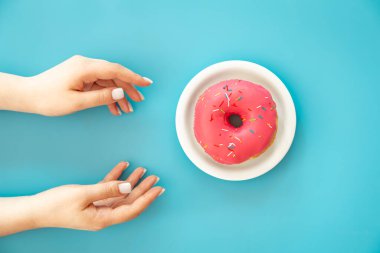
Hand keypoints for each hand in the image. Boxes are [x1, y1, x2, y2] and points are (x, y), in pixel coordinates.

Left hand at [0, 55, 151, 115]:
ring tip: (127, 109)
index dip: (133, 77)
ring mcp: (83, 69)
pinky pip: (99, 83)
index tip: (147, 83)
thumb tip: (121, 92)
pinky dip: (107, 94)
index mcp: (85, 68)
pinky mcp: (81, 75)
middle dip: (128, 88)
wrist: (29, 95)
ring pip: (108, 80)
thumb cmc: (49, 99)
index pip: (116, 70)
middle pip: (114, 75)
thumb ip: (101, 97)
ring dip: (118, 94)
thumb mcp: (76, 102)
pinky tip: (113, 107)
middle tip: (138, 101)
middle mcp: (85, 65)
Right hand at [0, 162, 163, 235]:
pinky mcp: (91, 200)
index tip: (158, 189)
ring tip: (143, 170)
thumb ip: (108, 189)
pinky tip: (123, 166)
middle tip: (155, 178)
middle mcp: (103, 215)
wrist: (36, 210)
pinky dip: (116, 178)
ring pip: (121, 194)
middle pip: (129, 201)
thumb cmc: (56, 205)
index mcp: (103, 218)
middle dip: (143, 189)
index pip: (132, 209)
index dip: (147, 199)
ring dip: (131, 182)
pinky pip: (108, 189)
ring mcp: (98, 208)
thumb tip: (129, 186)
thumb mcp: (83, 195)